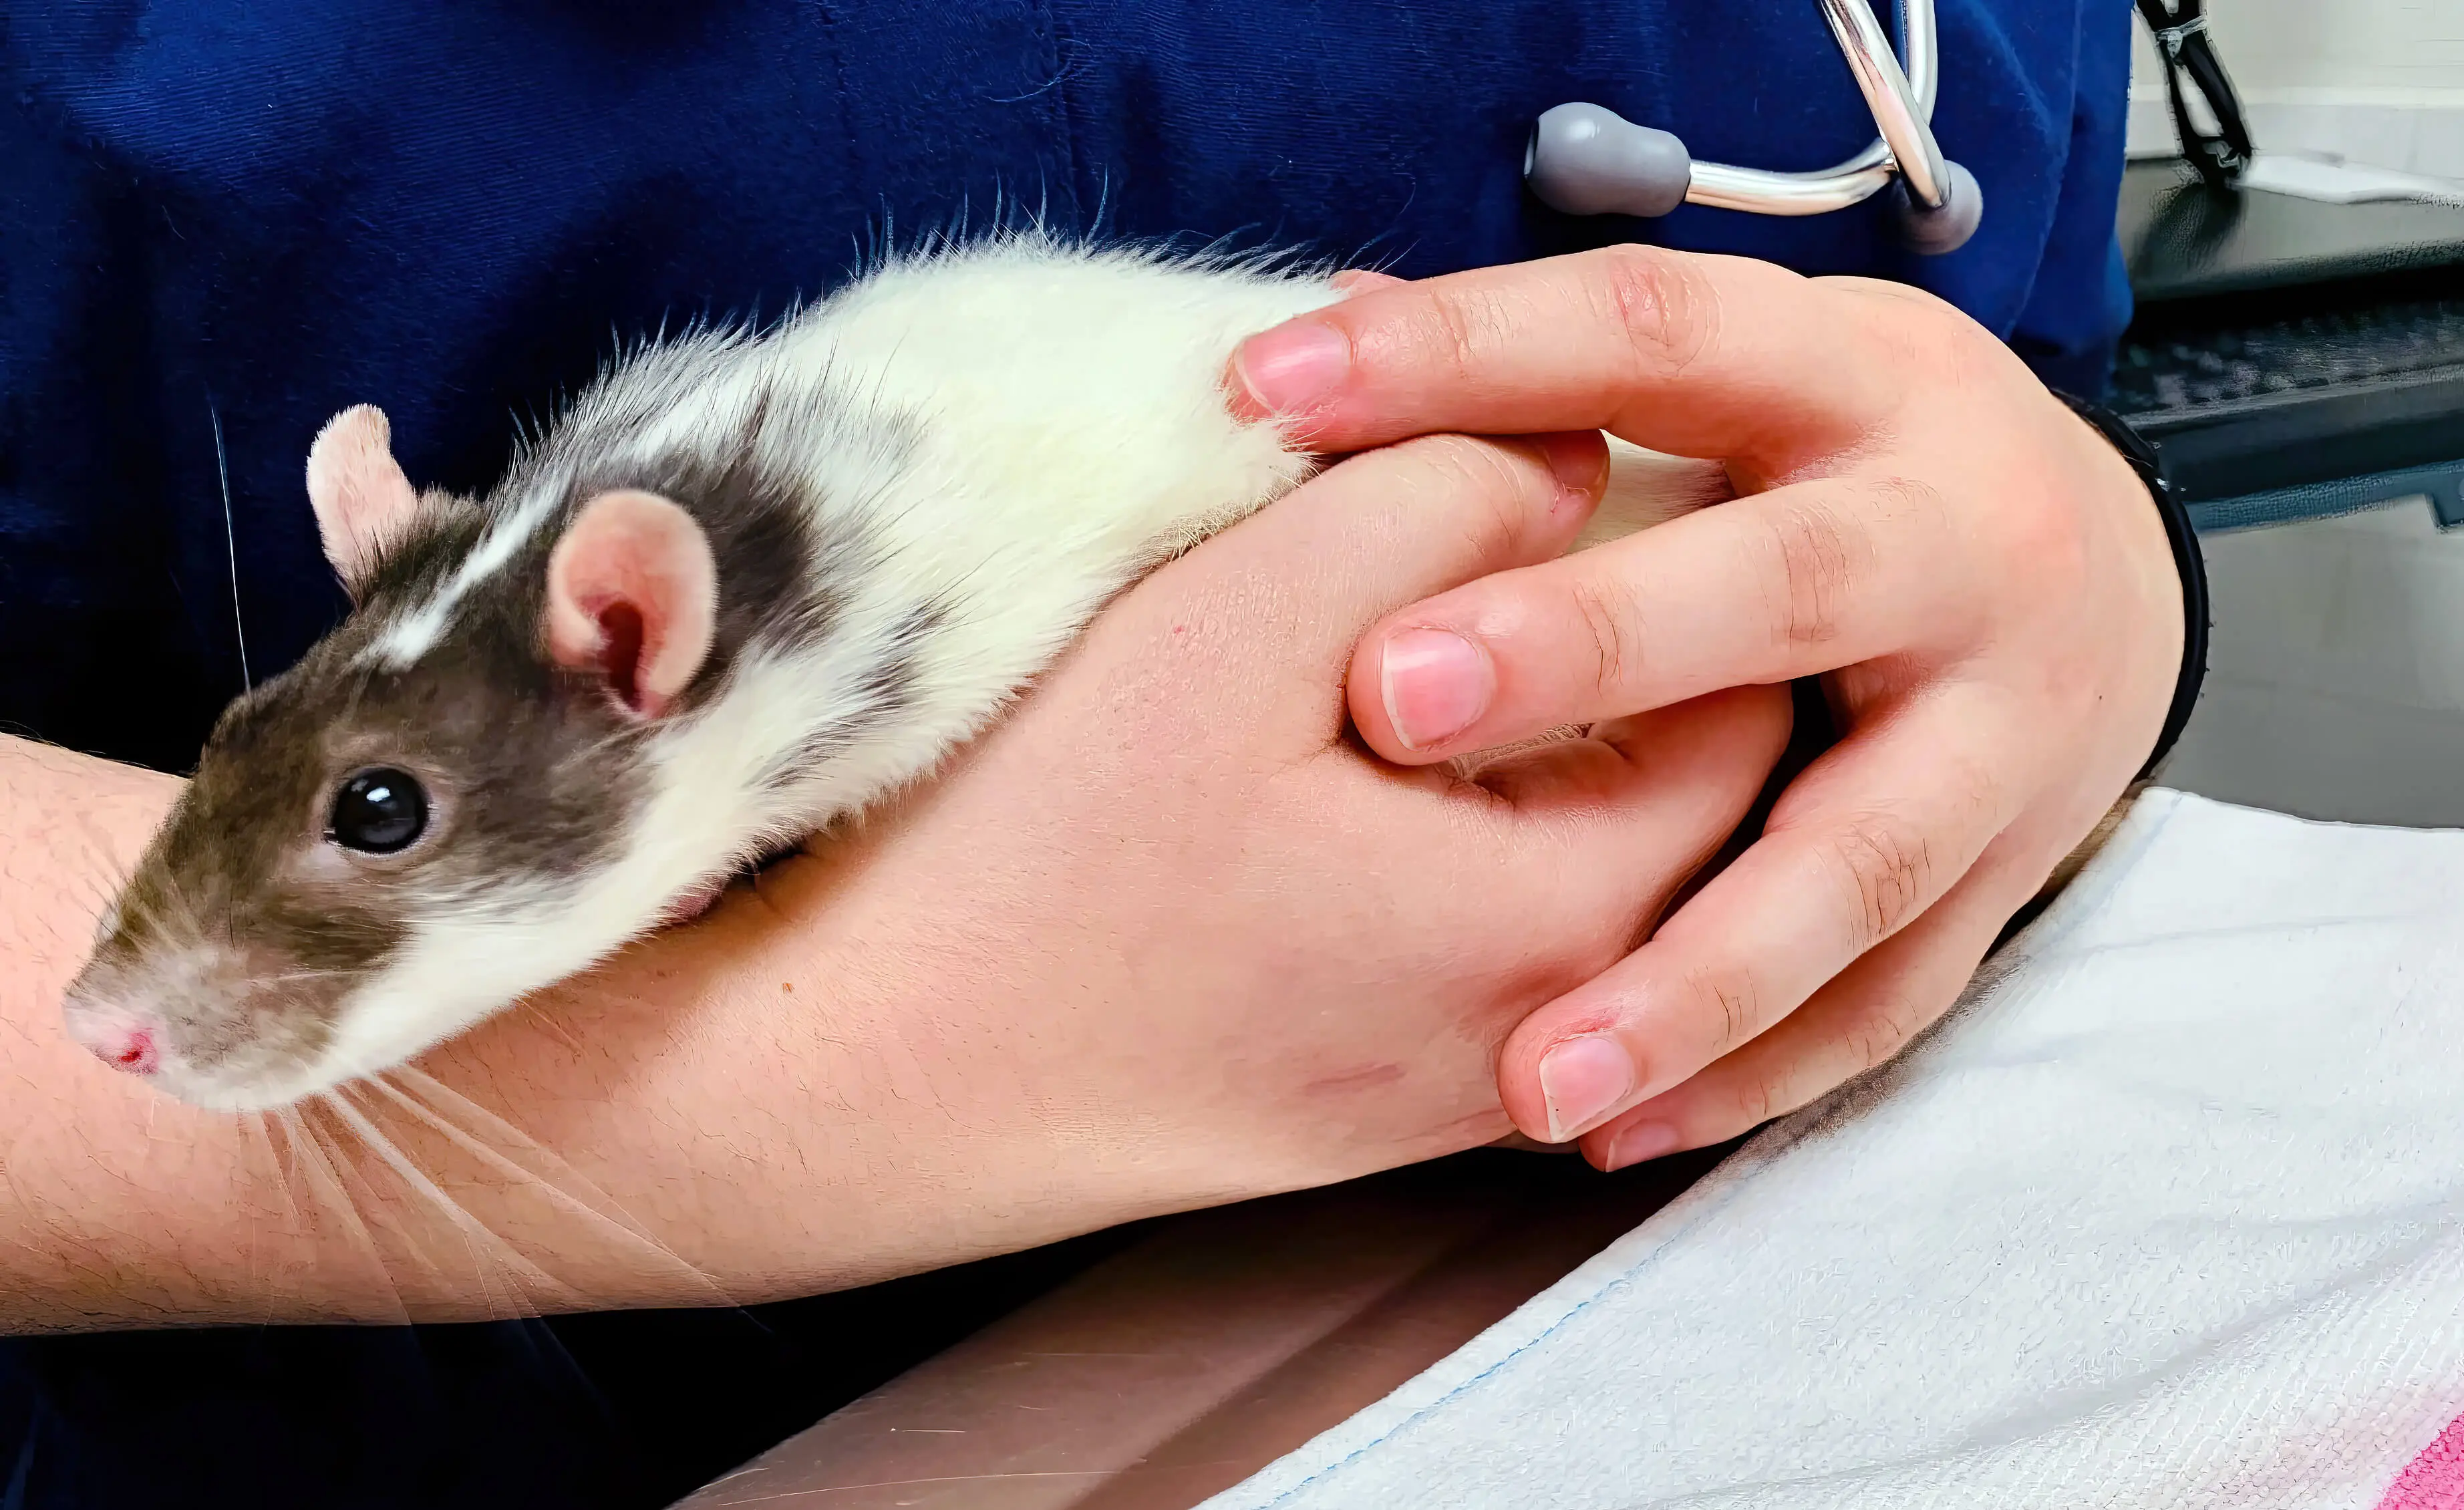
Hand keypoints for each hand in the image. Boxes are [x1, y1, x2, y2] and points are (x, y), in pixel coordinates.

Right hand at [4, 430, 1790, 1323]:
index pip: (1739, 706)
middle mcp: (1544, 1040)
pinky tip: (1339, 776)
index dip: (1675, 568)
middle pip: (1677, 803)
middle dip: (1611, 657)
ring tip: (1396, 647)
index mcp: (1560, 921)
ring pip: (1577, 876)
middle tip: (1479, 545)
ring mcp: (1452, 1096)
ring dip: (1530, 751)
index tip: (1569, 482)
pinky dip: (1461, 842)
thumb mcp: (1239, 619)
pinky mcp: (1363, 1111)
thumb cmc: (1031, 850)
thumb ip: (1439, 507)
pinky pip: (1487, 948)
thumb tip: (1573, 463)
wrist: (853, 1085)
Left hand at [1229, 247, 2182, 1170]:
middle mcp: (1953, 541)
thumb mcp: (1740, 370)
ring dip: (1694, 971)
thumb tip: (1325, 321)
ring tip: (1532, 1072)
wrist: (2103, 563)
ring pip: (1856, 856)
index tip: (1273, 391)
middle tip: (1389, 698)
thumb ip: (1558, 369)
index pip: (1653, 333)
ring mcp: (2007, 723)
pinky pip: (1892, 996)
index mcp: (1858, 380)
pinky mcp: (2018, 869)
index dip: (1464, 352)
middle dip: (1590, 644)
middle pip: (1778, 587)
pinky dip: (1757, 1069)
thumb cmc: (1851, 460)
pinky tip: (1615, 1126)